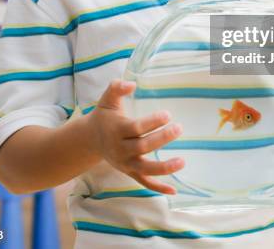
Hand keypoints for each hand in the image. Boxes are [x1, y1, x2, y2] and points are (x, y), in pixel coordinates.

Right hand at [88, 79, 183, 193]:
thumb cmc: (104, 115)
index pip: (136, 128)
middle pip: (142, 147)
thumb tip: (131, 83)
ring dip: (164, 167)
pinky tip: (173, 191)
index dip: (152, 122)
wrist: (90, 139)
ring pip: (145, 169)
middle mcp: (120, 149)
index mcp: (116, 130)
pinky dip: (158, 188)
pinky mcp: (130, 172)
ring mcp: (125, 163)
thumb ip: (117, 88)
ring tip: (182, 161)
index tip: (168, 114)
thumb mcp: (107, 99)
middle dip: (161, 139)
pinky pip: (144, 182)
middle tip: (179, 128)